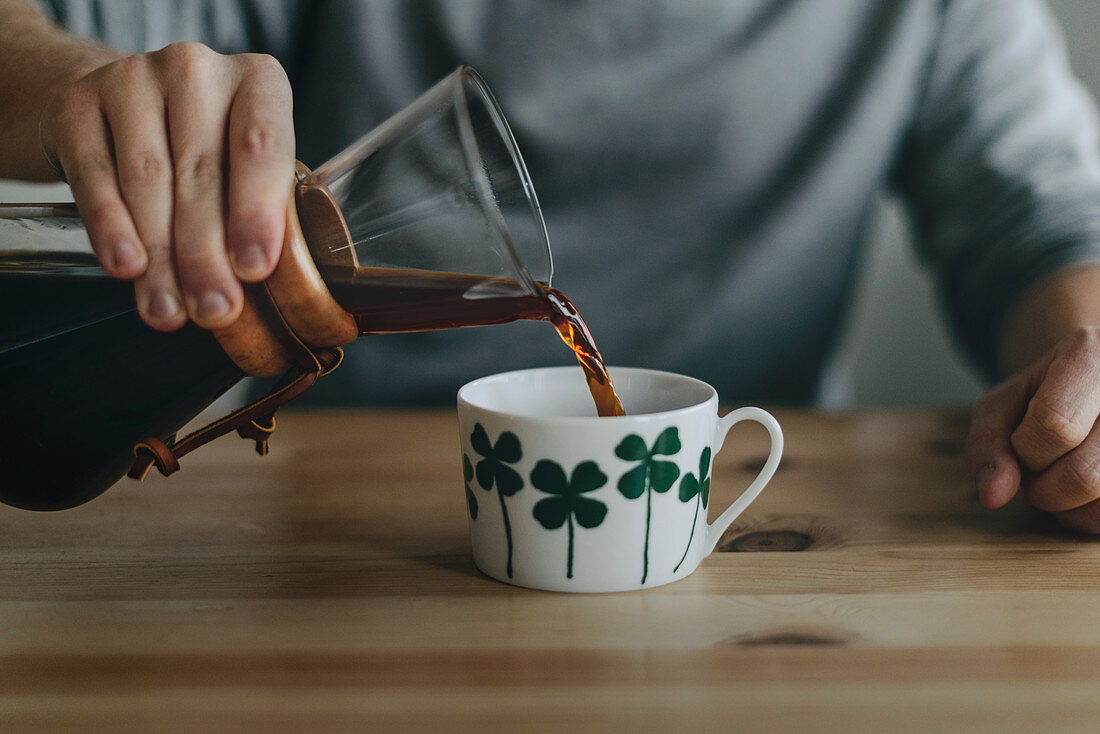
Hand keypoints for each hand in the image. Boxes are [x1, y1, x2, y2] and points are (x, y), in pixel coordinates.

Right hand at [38, 42, 294, 330]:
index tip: (255, 267)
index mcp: (257, 82)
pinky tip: (127, 268)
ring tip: (171, 309)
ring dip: (161, 256)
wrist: (116, 108)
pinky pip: (96, 177)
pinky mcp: (77, 105)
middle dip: (208, 254)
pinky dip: (111, 228)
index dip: (258, 210)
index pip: (262, 146)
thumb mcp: (244, 165)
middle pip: (202, 173)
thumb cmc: (203, 147)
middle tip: (215, 309)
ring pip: (149, 181)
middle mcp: (196, 70)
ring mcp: (132, 79)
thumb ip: (259, 210)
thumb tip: (264, 289)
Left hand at [967, 327, 1099, 532]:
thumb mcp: (1004, 405)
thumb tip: (992, 496)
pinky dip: (1090, 517)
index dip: (1026, 449)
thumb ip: (988, 444)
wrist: (1095, 385)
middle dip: (1042, 488)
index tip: (1024, 443)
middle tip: (1039, 469)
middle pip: (1084, 475)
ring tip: (1063, 477)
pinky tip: (1086, 493)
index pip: (1055, 424)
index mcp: (1091, 356)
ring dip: (1068, 507)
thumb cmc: (1045, 395)